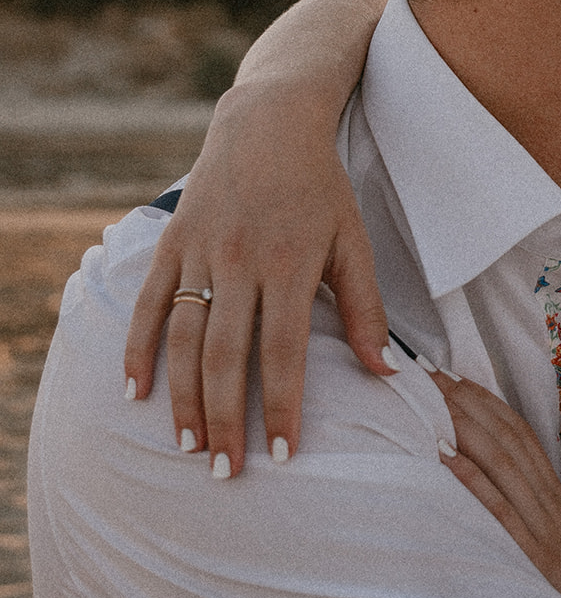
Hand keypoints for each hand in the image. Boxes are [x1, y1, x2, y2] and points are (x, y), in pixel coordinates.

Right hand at [123, 81, 391, 476]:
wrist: (268, 125)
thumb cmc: (320, 190)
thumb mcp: (354, 242)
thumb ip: (366, 309)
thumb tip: (387, 372)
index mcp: (290, 266)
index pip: (283, 352)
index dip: (281, 406)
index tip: (281, 454)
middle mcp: (240, 262)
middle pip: (225, 356)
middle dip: (226, 419)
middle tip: (227, 472)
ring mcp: (200, 253)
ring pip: (182, 337)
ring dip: (182, 398)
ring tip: (189, 448)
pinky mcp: (172, 242)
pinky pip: (149, 303)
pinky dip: (139, 349)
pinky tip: (136, 393)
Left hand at [431, 371, 560, 597]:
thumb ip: (538, 517)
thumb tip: (501, 493)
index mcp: (557, 499)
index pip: (520, 436)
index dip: (487, 403)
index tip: (454, 377)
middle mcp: (551, 505)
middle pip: (508, 439)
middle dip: (467, 402)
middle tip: (429, 373)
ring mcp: (546, 529)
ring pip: (504, 463)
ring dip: (464, 426)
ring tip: (430, 400)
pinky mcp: (538, 559)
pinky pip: (502, 513)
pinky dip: (472, 480)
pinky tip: (445, 458)